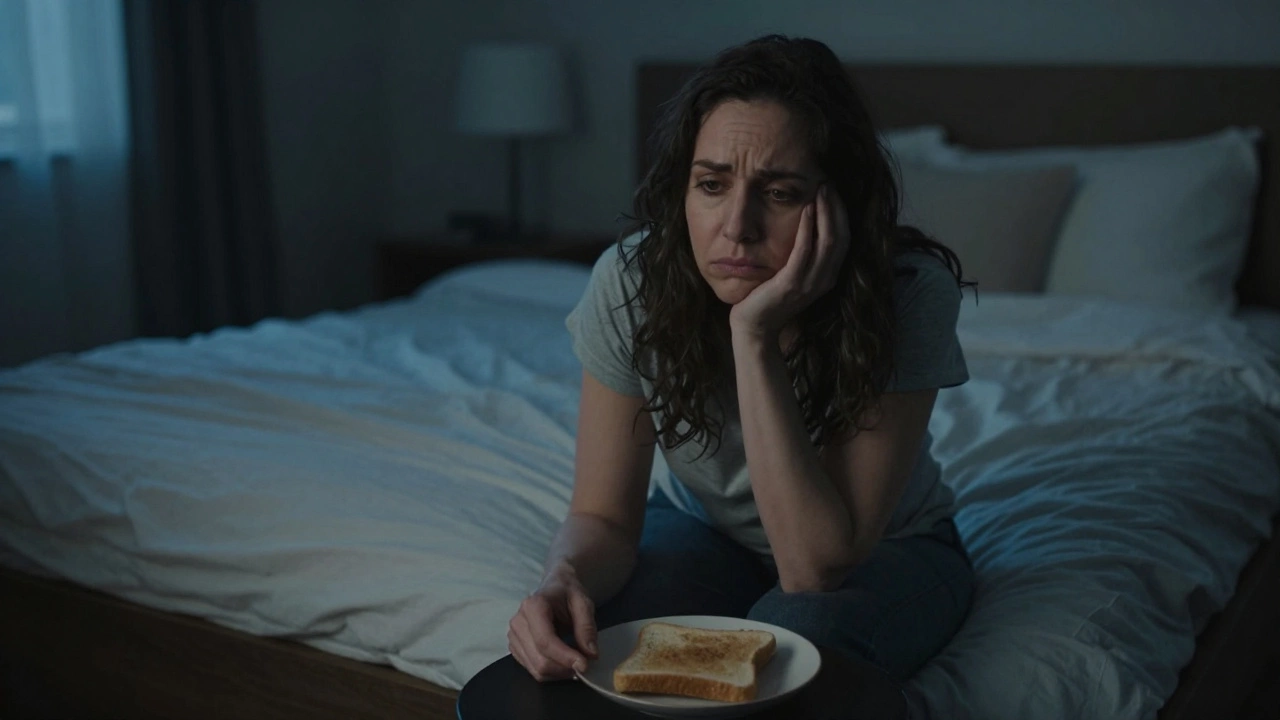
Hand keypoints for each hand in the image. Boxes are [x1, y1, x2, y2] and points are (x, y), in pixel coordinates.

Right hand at [508, 563, 598, 681]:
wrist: (554, 587)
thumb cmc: (568, 594)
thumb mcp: (584, 604)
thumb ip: (587, 628)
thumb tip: (590, 654)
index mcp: (533, 606)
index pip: (545, 641)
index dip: (565, 657)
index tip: (584, 665)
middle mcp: (518, 622)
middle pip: (539, 660)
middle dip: (564, 668)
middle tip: (584, 665)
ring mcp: (513, 636)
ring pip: (536, 669)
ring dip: (559, 673)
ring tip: (575, 662)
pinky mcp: (515, 647)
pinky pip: (532, 670)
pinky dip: (551, 672)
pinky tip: (563, 662)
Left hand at [728, 184, 849, 340]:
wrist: (754, 326)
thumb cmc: (769, 296)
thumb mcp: (793, 273)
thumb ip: (804, 253)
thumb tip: (806, 222)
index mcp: (828, 275)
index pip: (844, 238)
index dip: (842, 212)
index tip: (833, 190)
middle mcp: (825, 279)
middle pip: (841, 236)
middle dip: (837, 207)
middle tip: (828, 183)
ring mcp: (810, 283)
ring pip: (829, 241)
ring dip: (826, 212)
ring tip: (821, 190)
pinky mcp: (792, 284)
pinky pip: (804, 251)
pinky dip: (808, 228)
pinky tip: (806, 209)